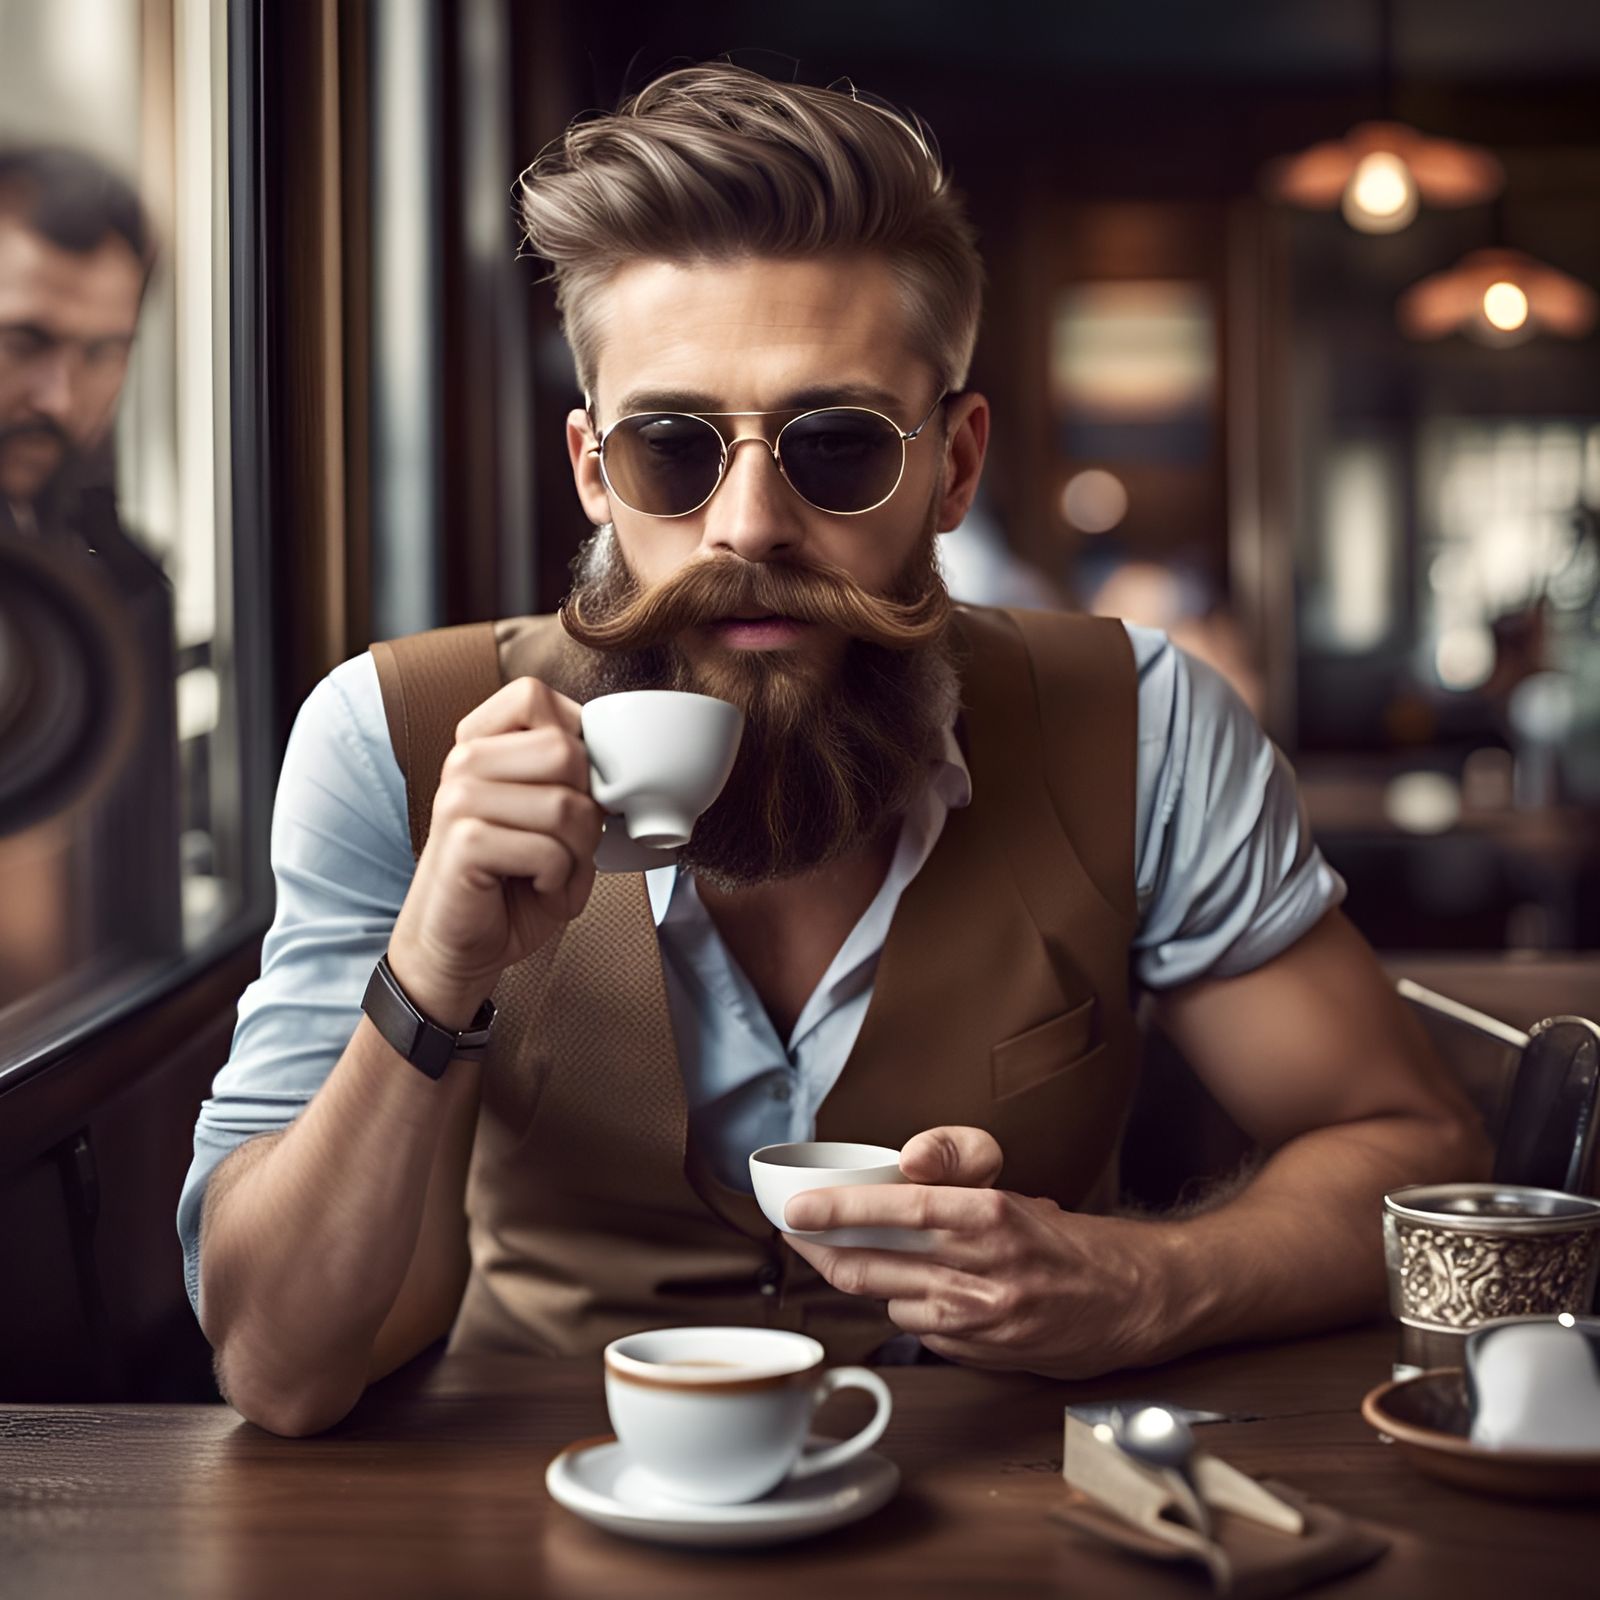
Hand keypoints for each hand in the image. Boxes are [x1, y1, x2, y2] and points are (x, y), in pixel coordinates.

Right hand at [387, 676, 603, 1025]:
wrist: (463, 944)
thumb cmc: (515, 879)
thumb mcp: (552, 815)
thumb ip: (573, 776)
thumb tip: (618, 761)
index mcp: (481, 743)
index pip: (537, 697)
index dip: (576, 744)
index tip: (570, 790)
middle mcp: (464, 761)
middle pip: (566, 752)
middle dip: (587, 811)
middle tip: (566, 846)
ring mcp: (459, 798)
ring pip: (566, 807)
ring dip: (577, 854)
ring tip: (550, 872)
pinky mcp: (464, 841)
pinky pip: (549, 851)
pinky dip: (558, 881)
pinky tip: (534, 888)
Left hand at [782, 1125, 1167, 1376]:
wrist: (1135, 1301)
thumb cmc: (1069, 1242)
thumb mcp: (1010, 1192)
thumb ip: (951, 1176)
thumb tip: (900, 1168)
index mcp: (989, 1215)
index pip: (895, 1208)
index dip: (836, 1211)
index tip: (794, 1210)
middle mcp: (982, 1270)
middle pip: (872, 1264)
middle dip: (821, 1251)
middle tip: (798, 1235)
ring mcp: (981, 1320)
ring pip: (888, 1300)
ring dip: (870, 1281)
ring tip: (868, 1258)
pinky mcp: (982, 1354)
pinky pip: (919, 1330)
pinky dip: (911, 1310)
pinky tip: (926, 1294)